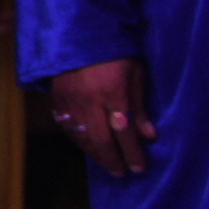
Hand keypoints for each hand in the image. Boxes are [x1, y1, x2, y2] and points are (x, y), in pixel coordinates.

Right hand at [48, 57, 156, 177]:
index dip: (132, 152)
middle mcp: (91, 100)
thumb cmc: (117, 54)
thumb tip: (150, 136)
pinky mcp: (58, 98)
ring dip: (95, 154)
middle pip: (101, 139)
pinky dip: (78, 140)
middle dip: (113, 159)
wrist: (79, 35)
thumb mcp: (136, 75)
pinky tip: (87, 148)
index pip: (124, 132)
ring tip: (107, 164)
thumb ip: (141, 106)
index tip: (139, 168)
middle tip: (122, 173)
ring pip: (83, 136)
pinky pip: (68, 126)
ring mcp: (72, 100)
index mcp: (114, 93)